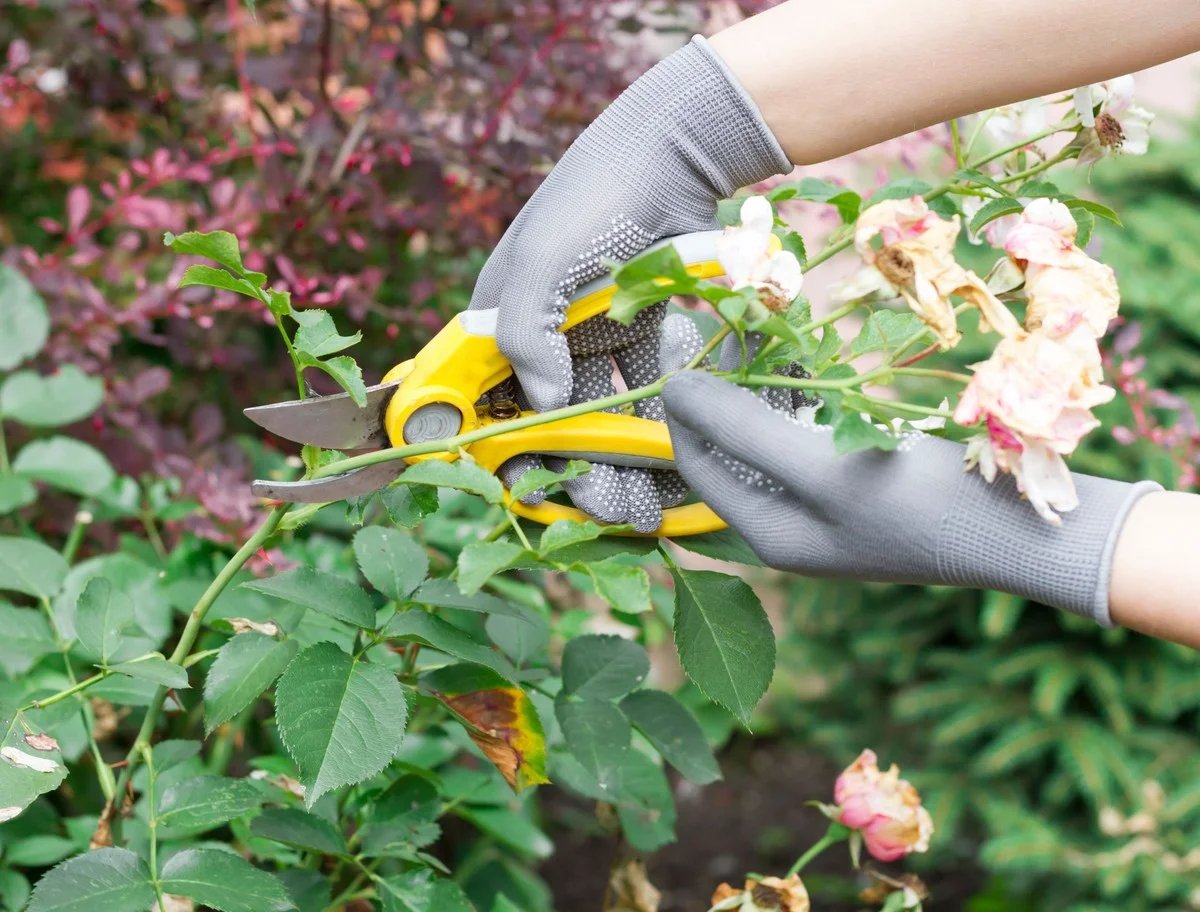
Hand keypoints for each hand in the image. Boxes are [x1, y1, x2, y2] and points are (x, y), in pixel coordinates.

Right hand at [468, 35, 789, 532]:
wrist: (678, 148)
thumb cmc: (599, 195)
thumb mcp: (547, 259)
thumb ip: (528, 333)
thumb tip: (541, 404)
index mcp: (499, 316)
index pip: (481, 400)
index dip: (498, 451)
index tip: (528, 495)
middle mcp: (539, 329)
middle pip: (544, 418)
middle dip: (570, 471)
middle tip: (605, 512)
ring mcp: (587, 330)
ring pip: (595, 411)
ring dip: (614, 460)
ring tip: (640, 505)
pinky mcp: (634, 328)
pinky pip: (638, 387)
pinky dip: (651, 422)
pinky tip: (670, 456)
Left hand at [660, 362, 1160, 625]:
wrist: (1018, 529)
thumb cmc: (915, 505)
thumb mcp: (819, 465)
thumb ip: (742, 428)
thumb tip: (674, 389)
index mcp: (764, 530)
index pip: (695, 463)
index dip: (678, 405)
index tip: (671, 344)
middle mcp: (784, 517)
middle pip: (727, 443)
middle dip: (714, 384)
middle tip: (703, 319)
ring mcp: (820, 496)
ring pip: (766, 428)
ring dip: (754, 377)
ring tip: (742, 315)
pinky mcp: (855, 473)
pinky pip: (806, 424)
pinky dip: (795, 387)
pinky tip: (789, 343)